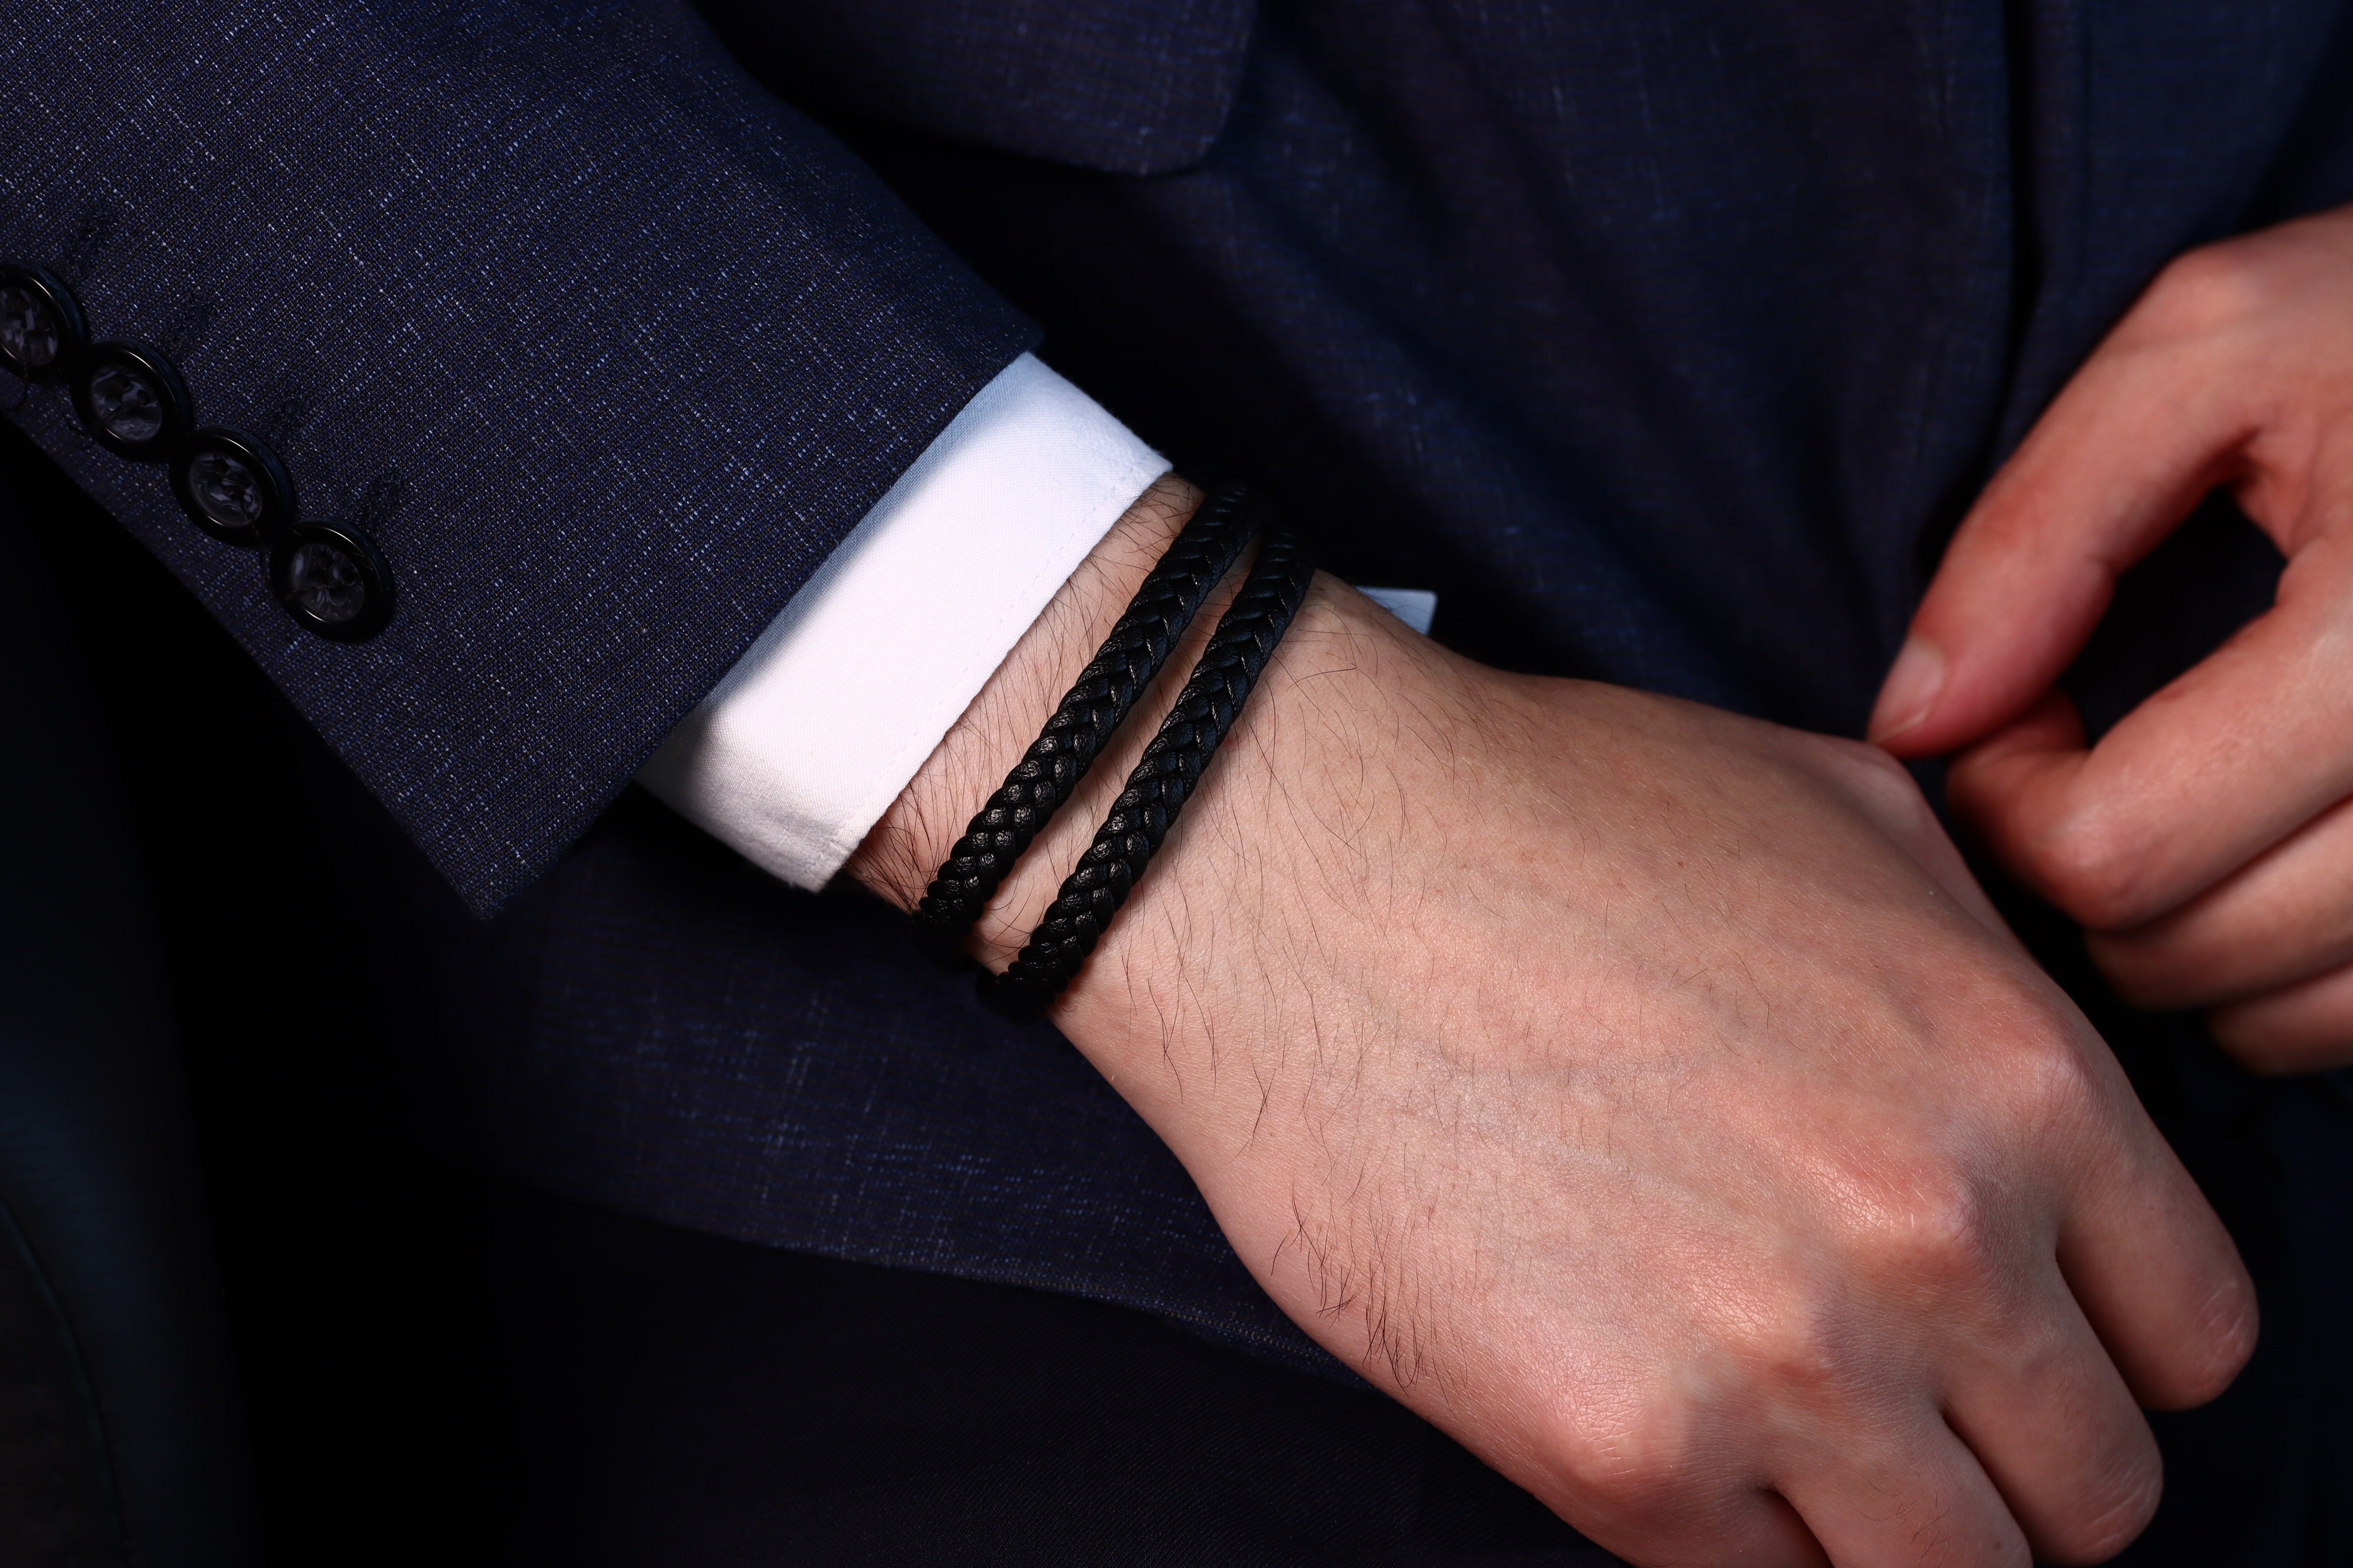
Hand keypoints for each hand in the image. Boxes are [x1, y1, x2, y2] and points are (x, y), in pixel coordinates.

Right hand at [852, 482, 2252, 1566]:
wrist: (1295, 860)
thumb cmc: (1547, 814)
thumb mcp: (1840, 812)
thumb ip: (1990, 957)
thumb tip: (2042, 1077)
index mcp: (2019, 1080)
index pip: (2189, 1335)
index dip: (2107, 1345)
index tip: (2019, 1338)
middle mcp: (1937, 1240)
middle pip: (2093, 1490)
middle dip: (2006, 1456)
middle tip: (1894, 1403)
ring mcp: (1783, 1365)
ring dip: (1878, 1522)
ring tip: (1777, 1434)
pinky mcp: (1619, 1454)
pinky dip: (1727, 1532)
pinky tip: (1652, 1416)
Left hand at [1871, 203, 2352, 1072]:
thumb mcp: (2216, 341)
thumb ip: (2038, 531)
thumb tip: (1912, 722)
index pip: (2110, 850)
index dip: (2006, 797)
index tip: (2016, 703)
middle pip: (2190, 954)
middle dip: (2084, 872)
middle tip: (2080, 749)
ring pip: (2287, 1022)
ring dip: (2191, 938)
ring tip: (2185, 789)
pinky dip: (2299, 969)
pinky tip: (2280, 838)